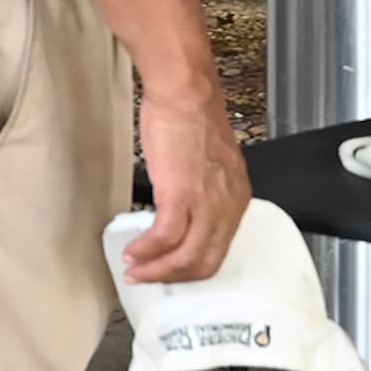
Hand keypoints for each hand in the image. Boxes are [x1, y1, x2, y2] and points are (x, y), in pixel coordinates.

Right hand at [116, 79, 250, 284]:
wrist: (184, 93)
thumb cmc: (193, 116)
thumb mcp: (212, 163)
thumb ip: (206, 190)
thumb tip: (187, 209)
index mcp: (236, 198)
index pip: (219, 249)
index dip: (192, 266)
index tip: (170, 268)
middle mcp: (227, 205)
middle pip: (205, 261)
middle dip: (174, 276)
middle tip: (150, 278)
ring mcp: (206, 202)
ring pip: (185, 256)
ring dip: (157, 269)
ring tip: (135, 269)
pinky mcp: (181, 194)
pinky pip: (164, 237)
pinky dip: (146, 250)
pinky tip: (133, 251)